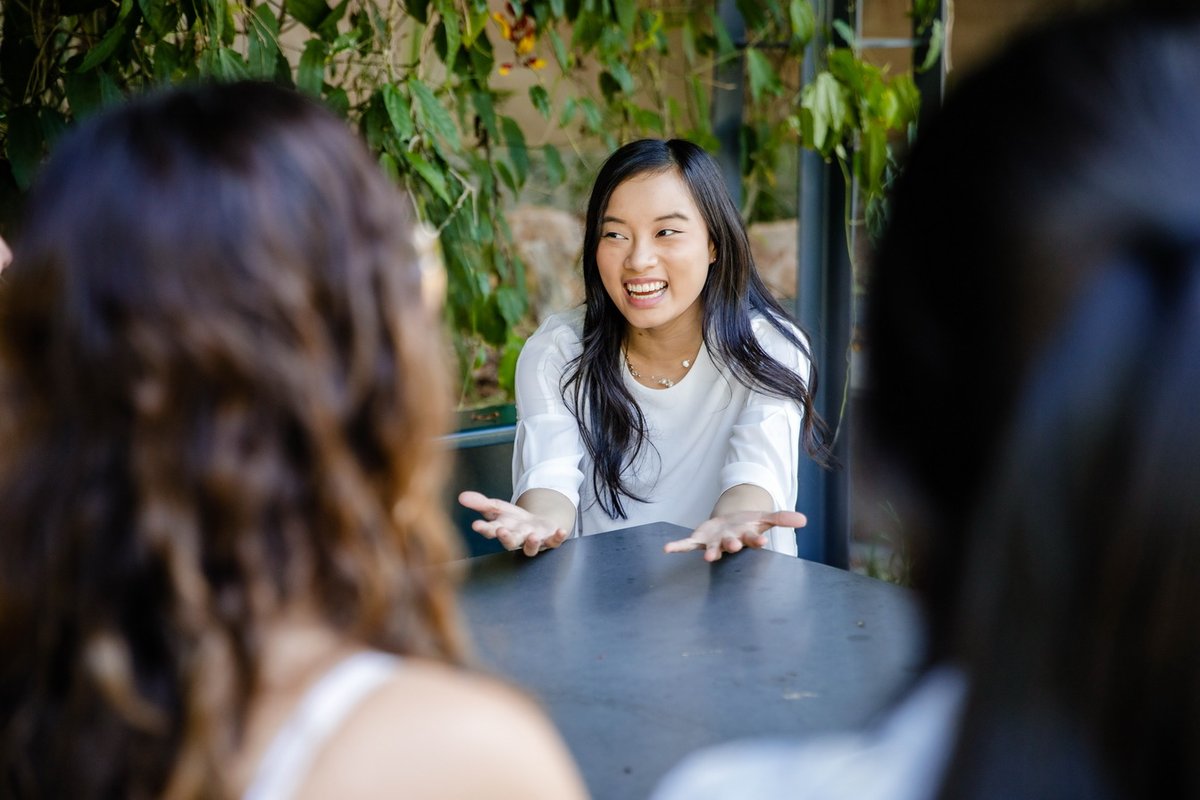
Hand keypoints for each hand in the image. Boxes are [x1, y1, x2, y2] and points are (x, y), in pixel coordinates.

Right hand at [458, 491, 569, 556]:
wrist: (537, 526)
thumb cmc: (515, 520)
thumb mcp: (498, 508)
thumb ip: (481, 503)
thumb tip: (461, 496)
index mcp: (503, 530)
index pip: (491, 531)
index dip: (484, 529)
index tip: (475, 525)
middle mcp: (517, 539)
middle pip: (510, 542)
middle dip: (506, 538)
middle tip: (500, 531)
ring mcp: (534, 541)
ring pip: (531, 548)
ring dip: (531, 543)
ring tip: (531, 536)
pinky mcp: (550, 539)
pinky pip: (554, 542)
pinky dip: (558, 538)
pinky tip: (561, 531)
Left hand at [663, 510, 806, 561]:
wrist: (727, 524)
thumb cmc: (746, 523)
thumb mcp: (764, 517)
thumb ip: (782, 518)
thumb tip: (804, 520)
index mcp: (746, 536)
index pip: (753, 539)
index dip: (756, 540)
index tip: (762, 542)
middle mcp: (730, 541)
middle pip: (733, 544)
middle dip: (733, 545)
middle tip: (735, 545)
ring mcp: (714, 543)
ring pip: (714, 549)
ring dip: (711, 552)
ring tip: (708, 558)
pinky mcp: (699, 540)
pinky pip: (687, 545)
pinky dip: (678, 547)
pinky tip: (667, 549)